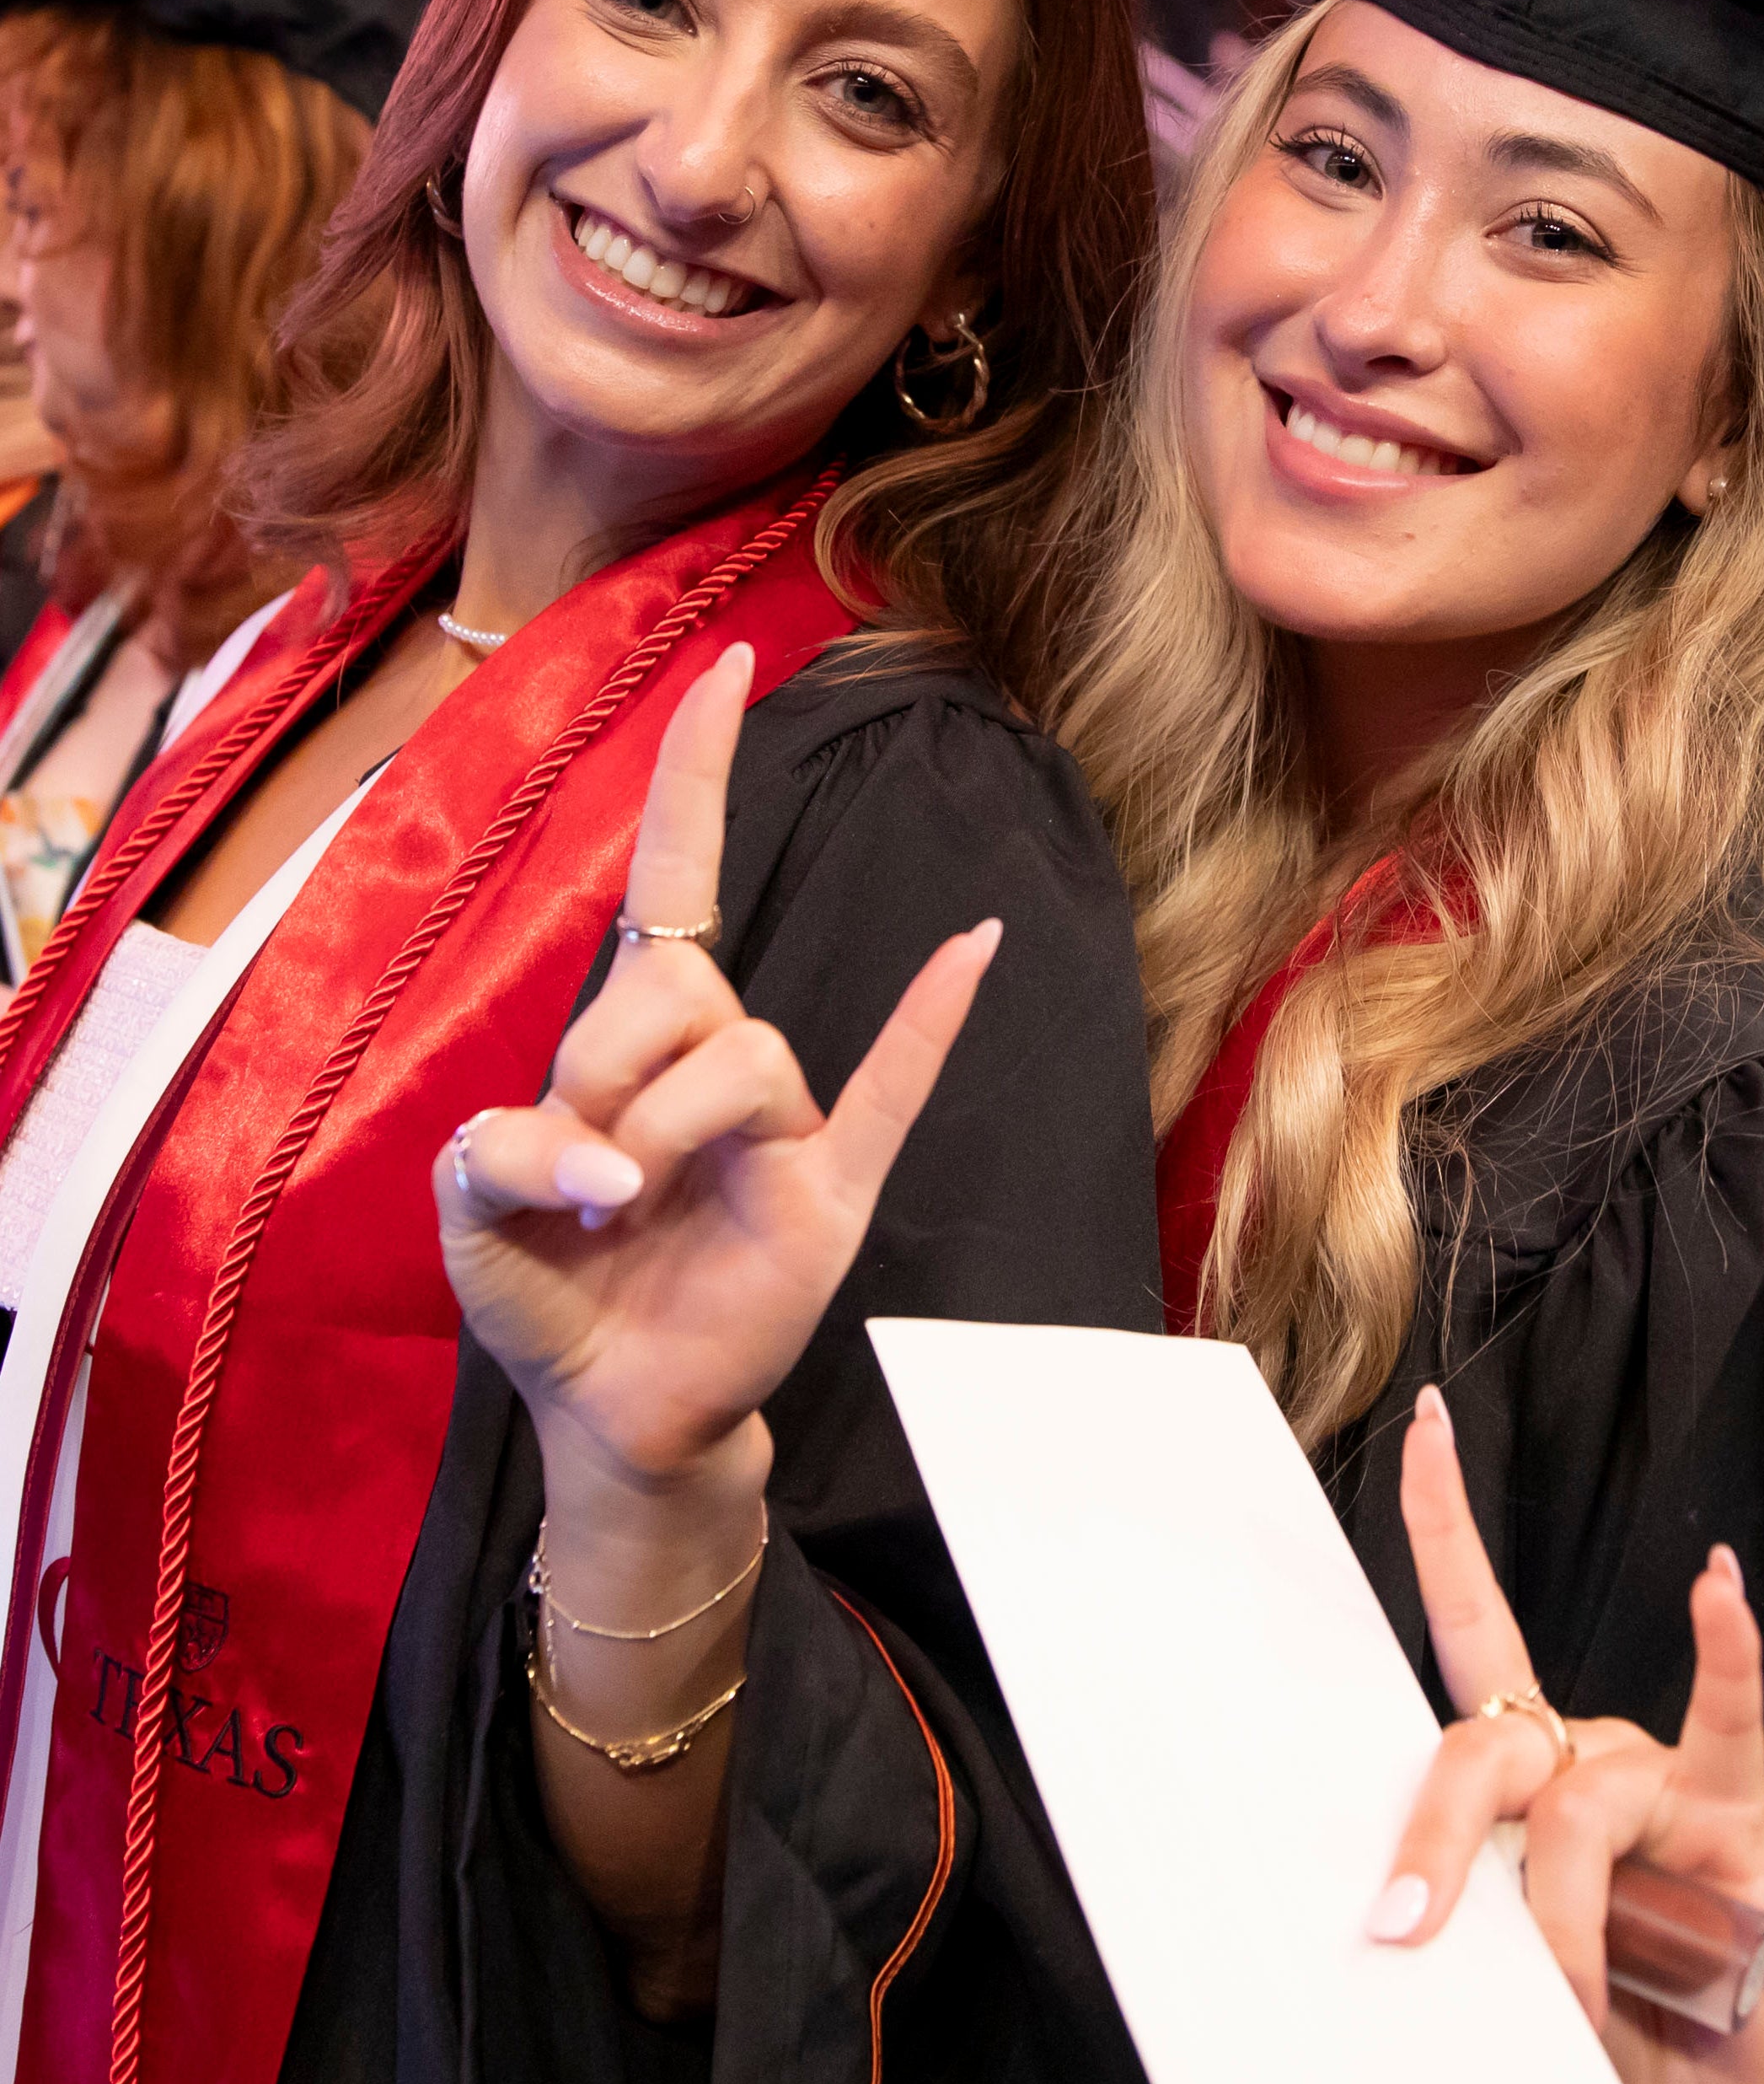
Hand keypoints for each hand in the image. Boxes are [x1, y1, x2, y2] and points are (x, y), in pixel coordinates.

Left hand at [431, 640, 1001, 1495]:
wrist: (612, 1416)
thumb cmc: (550, 1294)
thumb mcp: (472, 1219)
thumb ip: (500, 1157)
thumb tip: (616, 1164)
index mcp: (637, 1034)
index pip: (676, 876)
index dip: (697, 773)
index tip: (730, 666)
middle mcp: (721, 1056)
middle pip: (678, 986)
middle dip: (603, 1071)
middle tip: (576, 1175)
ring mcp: (786, 1125)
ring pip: (742, 1059)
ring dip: (659, 1132)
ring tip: (625, 1214)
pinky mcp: (830, 1195)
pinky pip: (892, 1091)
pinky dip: (933, 1019)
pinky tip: (972, 947)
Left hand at [1372, 1385, 1763, 2083]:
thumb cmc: (1614, 2021)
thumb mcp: (1524, 1989)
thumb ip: (1483, 1951)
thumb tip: (1416, 1951)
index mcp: (1523, 1773)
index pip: (1471, 1625)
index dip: (1442, 1528)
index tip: (1422, 1426)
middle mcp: (1586, 1749)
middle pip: (1486, 1749)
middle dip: (1437, 1839)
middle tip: (1405, 1930)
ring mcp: (1660, 1775)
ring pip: (1575, 1810)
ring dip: (1566, 1920)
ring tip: (1580, 2008)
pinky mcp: (1735, 1813)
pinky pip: (1726, 1719)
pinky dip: (1721, 1654)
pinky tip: (1715, 1591)